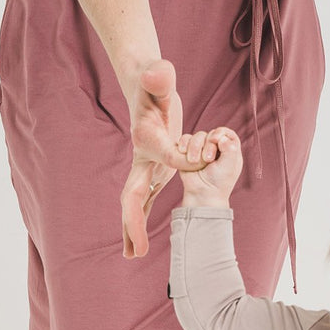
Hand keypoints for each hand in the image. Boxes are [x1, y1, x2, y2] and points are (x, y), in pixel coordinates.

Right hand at [121, 59, 190, 258]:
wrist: (144, 84)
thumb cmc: (154, 81)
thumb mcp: (159, 77)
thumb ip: (158, 76)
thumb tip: (156, 74)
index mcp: (146, 140)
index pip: (165, 158)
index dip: (182, 162)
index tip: (197, 163)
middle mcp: (141, 158)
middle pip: (132, 196)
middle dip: (132, 224)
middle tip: (134, 251)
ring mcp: (145, 166)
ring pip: (135, 203)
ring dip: (132, 229)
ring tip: (131, 255)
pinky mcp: (151, 169)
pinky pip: (145, 199)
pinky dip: (141, 218)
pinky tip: (139, 239)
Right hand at [177, 127, 243, 207]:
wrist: (201, 194)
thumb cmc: (218, 183)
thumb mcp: (230, 166)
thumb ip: (230, 148)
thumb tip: (221, 137)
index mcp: (229, 151)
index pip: (226, 133)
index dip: (220, 132)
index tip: (215, 140)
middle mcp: (216, 149)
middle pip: (210, 134)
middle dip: (208, 145)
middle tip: (208, 160)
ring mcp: (201, 150)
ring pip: (197, 136)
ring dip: (194, 147)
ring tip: (193, 161)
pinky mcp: (188, 153)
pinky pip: (184, 140)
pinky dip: (183, 144)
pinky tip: (183, 153)